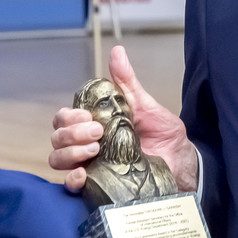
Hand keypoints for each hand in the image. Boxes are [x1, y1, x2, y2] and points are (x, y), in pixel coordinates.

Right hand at [50, 45, 196, 191]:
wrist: (180, 161)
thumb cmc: (162, 133)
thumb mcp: (144, 104)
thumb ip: (126, 82)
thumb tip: (117, 51)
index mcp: (91, 124)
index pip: (63, 118)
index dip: (69, 116)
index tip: (88, 115)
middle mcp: (85, 145)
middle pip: (57, 137)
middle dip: (71, 133)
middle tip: (97, 132)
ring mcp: (89, 166)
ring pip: (57, 159)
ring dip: (70, 152)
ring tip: (95, 149)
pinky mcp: (96, 186)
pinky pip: (70, 186)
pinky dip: (72, 179)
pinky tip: (84, 173)